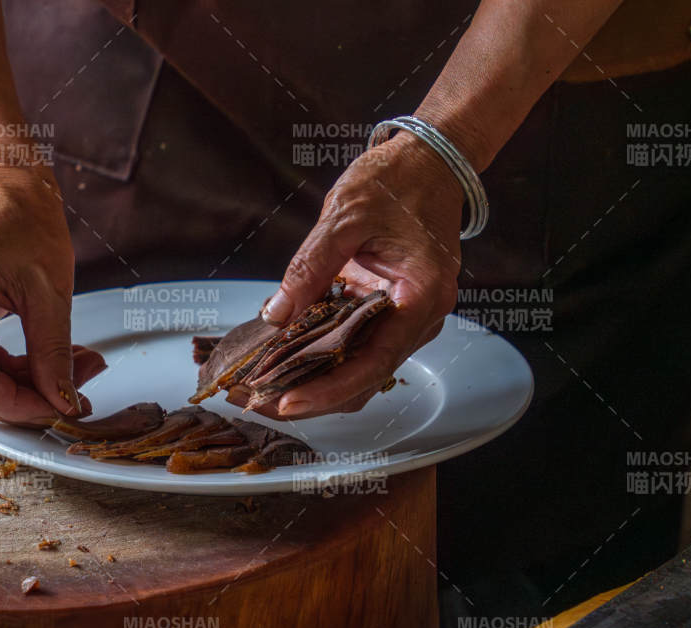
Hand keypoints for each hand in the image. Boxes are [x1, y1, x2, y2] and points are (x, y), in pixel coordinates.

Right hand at [0, 165, 100, 424]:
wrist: (1, 186)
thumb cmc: (23, 219)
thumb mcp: (49, 289)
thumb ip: (53, 351)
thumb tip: (63, 400)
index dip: (14, 403)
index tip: (56, 406)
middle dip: (25, 394)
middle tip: (78, 388)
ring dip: (19, 383)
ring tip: (68, 365)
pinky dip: (6, 369)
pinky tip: (39, 360)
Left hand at [253, 133, 465, 419]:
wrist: (430, 161)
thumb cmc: (397, 180)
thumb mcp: (344, 216)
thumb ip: (309, 268)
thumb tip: (276, 315)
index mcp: (421, 296)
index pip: (373, 363)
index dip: (327, 389)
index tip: (286, 402)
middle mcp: (423, 317)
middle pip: (366, 377)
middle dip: (313, 395)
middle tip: (261, 401)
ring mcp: (410, 318)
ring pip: (362, 370)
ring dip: (316, 383)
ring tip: (266, 388)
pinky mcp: (393, 312)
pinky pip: (360, 348)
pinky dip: (325, 359)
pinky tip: (287, 363)